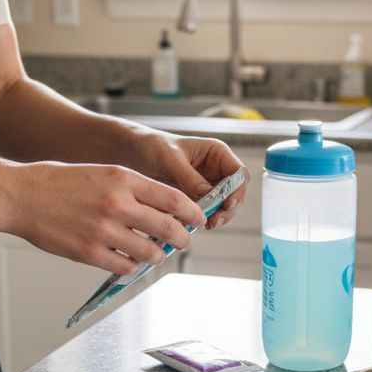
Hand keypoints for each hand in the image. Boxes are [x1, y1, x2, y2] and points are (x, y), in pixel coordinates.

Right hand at [1, 162, 205, 275]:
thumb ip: (133, 188)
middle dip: (182, 238)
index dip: (192, 212)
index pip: (174, 198)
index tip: (198, 218)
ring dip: (158, 255)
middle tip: (184, 241)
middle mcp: (117, 203)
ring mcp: (103, 229)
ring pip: (150, 252)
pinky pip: (125, 266)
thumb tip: (164, 207)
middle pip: (169, 227)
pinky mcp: (88, 252)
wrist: (20, 195)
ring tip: (156, 253)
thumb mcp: (102, 172)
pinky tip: (129, 261)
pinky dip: (132, 266)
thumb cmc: (60, 182)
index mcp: (123, 179)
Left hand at [134, 132, 249, 229]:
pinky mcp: (196, 199)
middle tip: (214, 221)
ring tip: (203, 225)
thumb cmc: (152, 147)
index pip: (239, 174)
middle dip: (227, 209)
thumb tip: (209, 196)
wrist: (132, 154)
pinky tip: (191, 223)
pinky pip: (206, 212)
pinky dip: (202, 220)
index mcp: (217, 153)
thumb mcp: (171, 160)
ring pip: (223, 207)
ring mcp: (207, 186)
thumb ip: (191, 178)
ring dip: (216, 217)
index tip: (227, 204)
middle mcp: (216, 170)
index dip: (238, 190)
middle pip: (235, 194)